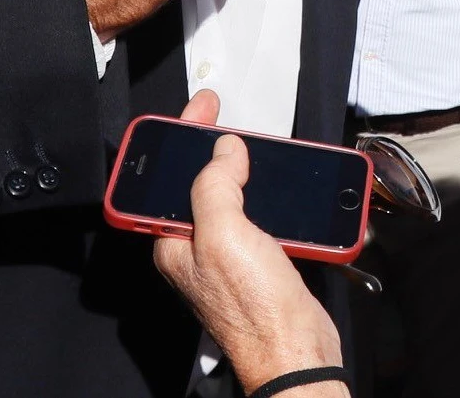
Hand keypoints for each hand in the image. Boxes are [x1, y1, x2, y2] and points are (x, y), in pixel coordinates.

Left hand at [154, 91, 344, 392]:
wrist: (296, 350)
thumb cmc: (253, 310)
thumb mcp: (223, 235)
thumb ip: (215, 186)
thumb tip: (222, 150)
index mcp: (174, 240)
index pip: (163, 178)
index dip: (177, 138)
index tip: (199, 109)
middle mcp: (197, 248)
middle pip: (195, 183)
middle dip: (208, 147)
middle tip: (219, 116)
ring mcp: (228, 255)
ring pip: (228, 198)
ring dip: (241, 168)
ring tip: (252, 144)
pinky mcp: (260, 262)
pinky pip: (259, 217)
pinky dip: (268, 195)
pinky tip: (279, 187)